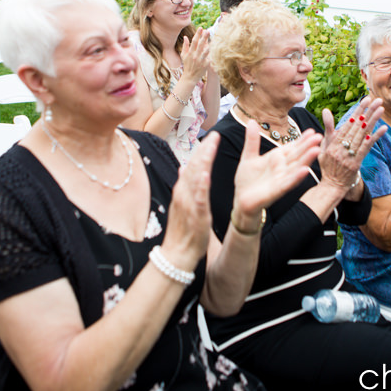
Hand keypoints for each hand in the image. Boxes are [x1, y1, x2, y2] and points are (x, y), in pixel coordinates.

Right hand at [161, 131, 219, 271]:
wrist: (176, 254)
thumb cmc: (182, 231)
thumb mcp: (182, 204)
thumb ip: (183, 185)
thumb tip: (183, 167)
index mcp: (182, 190)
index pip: (192, 165)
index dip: (201, 150)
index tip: (211, 137)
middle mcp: (183, 193)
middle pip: (193, 167)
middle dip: (204, 150)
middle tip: (215, 135)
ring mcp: (188, 203)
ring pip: (194, 178)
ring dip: (203, 161)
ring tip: (211, 146)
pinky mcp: (196, 215)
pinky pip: (198, 198)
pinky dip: (201, 186)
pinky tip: (205, 175)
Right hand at [180, 28, 211, 81]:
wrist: (190, 77)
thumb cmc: (187, 65)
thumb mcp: (183, 55)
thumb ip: (185, 46)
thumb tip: (185, 37)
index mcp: (190, 52)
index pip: (194, 41)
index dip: (197, 34)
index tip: (201, 28)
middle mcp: (195, 56)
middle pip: (200, 45)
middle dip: (204, 37)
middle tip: (208, 31)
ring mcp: (200, 60)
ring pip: (205, 51)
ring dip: (208, 45)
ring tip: (212, 39)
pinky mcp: (205, 65)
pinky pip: (209, 58)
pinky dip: (212, 54)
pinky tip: (215, 49)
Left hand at [231, 120, 320, 229]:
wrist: (241, 200)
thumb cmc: (247, 180)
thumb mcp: (249, 156)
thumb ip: (252, 140)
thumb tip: (252, 121)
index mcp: (276, 158)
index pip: (292, 147)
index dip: (302, 139)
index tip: (312, 130)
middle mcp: (282, 168)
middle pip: (297, 155)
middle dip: (308, 146)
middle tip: (320, 136)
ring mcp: (281, 179)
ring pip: (296, 167)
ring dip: (307, 159)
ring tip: (317, 150)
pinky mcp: (277, 190)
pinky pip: (289, 182)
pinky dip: (297, 177)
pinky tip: (305, 170)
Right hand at [318, 96, 388, 189]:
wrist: (331, 185)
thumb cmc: (328, 164)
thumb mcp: (324, 145)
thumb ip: (328, 128)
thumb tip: (326, 110)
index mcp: (333, 142)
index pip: (347, 123)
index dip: (357, 111)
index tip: (365, 100)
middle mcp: (341, 147)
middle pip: (357, 127)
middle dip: (368, 112)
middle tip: (377, 100)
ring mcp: (349, 155)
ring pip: (363, 135)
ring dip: (373, 121)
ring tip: (381, 109)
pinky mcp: (356, 162)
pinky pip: (367, 148)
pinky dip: (375, 137)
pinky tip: (384, 129)